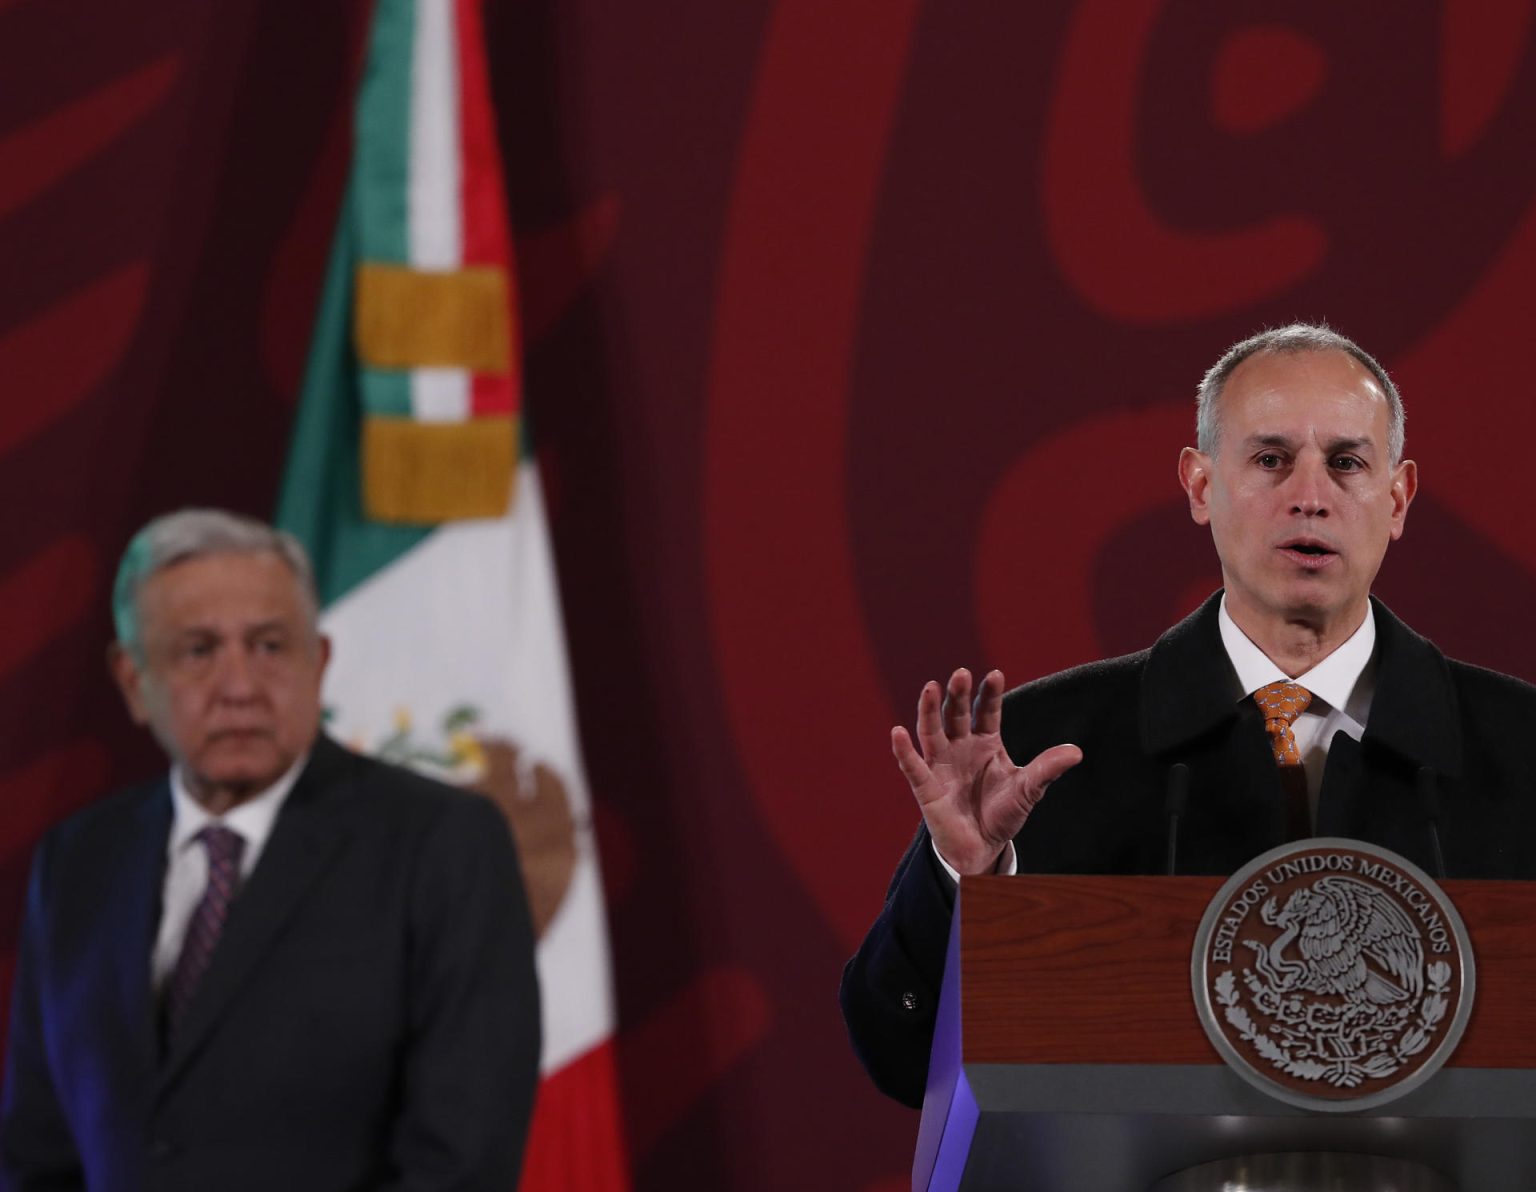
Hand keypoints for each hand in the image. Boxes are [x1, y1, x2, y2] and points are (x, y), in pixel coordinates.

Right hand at [891, 668, 1081, 875]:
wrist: (982, 847)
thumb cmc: (1002, 813)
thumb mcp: (1028, 790)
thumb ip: (1047, 769)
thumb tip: (1076, 752)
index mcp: (986, 742)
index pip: (987, 711)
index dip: (990, 694)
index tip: (995, 675)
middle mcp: (960, 746)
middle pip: (957, 714)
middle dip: (959, 694)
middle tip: (962, 674)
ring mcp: (941, 764)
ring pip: (932, 731)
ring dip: (929, 709)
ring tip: (931, 687)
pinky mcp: (926, 786)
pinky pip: (912, 766)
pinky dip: (903, 750)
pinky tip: (897, 732)